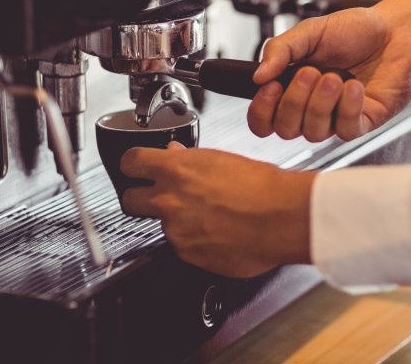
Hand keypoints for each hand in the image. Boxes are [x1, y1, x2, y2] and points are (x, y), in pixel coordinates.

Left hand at [120, 142, 316, 277]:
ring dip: (177, 221)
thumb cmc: (262, 187)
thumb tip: (177, 156)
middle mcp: (168, 200)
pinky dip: (196, 241)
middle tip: (157, 196)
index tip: (135, 168)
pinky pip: (183, 247)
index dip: (132, 165)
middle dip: (140, 197)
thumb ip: (190, 160)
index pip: (130, 162)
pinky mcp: (188, 255)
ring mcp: (176, 231)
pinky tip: (218, 233)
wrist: (282, 217)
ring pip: (162, 225)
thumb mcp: (221, 160)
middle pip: (129, 199)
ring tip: (208, 217)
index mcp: (175, 169)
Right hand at [249, 0, 410, 141]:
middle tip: (310, 72)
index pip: (264, 120)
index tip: (270, 87)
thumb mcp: (310, 32)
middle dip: (294, 101)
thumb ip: (280, 49)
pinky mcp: (364, 121)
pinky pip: (346, 130)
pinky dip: (347, 108)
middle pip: (285, 129)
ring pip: (314, 133)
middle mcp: (312, 107)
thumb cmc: (355, 31)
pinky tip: (354, 86)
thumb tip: (257, 74)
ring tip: (334, 76)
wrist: (396, 29)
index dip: (261, 111)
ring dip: (320, 104)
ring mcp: (337, 117)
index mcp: (292, 88)